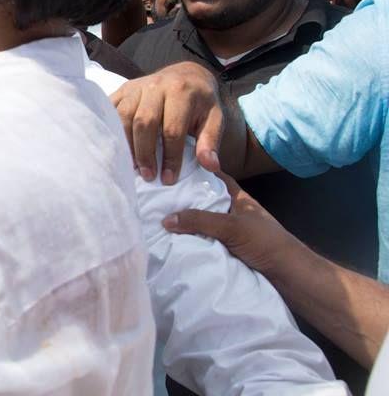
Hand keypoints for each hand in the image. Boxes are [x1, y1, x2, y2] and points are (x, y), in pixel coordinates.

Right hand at [111, 61, 222, 182]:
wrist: (187, 74)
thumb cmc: (200, 102)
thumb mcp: (214, 118)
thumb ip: (210, 141)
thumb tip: (210, 166)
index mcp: (182, 92)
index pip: (173, 129)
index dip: (170, 157)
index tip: (168, 179)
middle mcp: (156, 85)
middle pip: (144, 122)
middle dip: (145, 153)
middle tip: (148, 175)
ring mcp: (136, 86)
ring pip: (123, 116)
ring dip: (126, 144)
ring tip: (132, 166)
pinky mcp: (123, 89)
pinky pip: (111, 109)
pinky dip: (110, 129)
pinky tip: (116, 147)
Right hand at [162, 172, 299, 276]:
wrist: (288, 276)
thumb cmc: (265, 242)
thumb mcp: (231, 226)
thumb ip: (200, 220)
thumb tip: (166, 219)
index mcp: (238, 198)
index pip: (214, 178)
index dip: (196, 172)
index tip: (173, 169)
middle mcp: (231, 213)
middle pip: (204, 201)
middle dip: (184, 199)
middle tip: (156, 194)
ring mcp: (228, 232)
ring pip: (202, 223)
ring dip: (185, 224)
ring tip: (157, 216)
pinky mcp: (225, 251)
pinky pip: (203, 242)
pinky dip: (190, 242)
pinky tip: (171, 241)